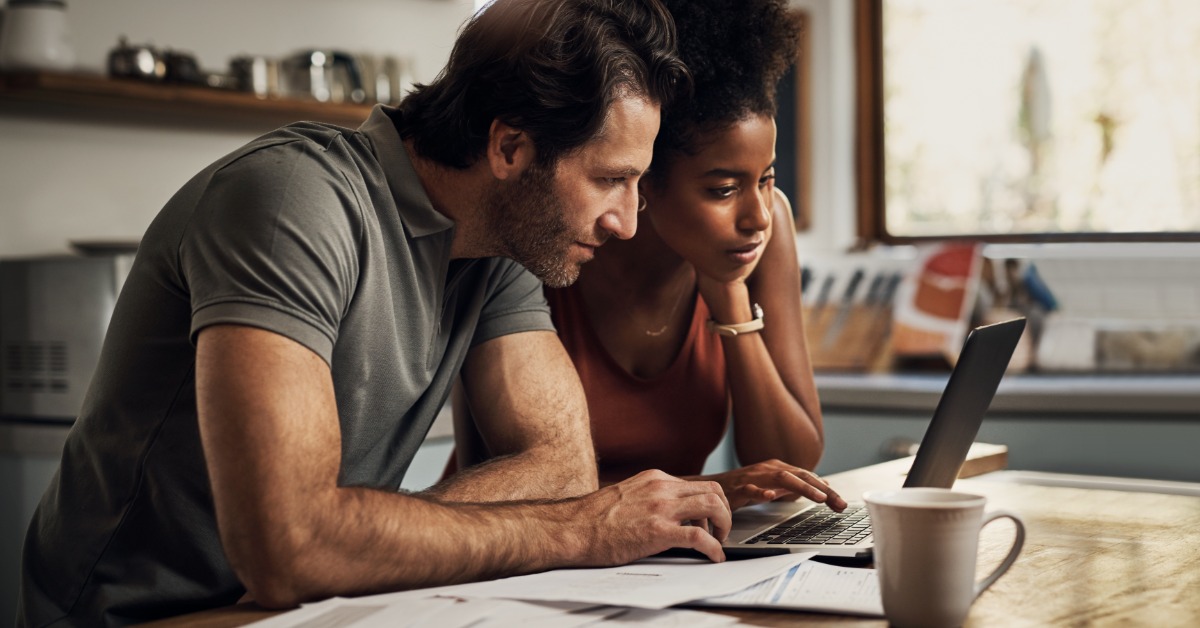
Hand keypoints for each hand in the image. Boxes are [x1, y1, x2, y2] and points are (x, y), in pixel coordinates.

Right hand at [573, 469, 731, 564]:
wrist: (573, 528)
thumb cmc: (594, 519)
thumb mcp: (628, 496)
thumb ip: (650, 498)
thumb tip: (667, 513)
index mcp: (655, 478)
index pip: (697, 484)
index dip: (710, 504)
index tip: (710, 520)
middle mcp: (661, 488)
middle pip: (713, 490)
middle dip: (724, 512)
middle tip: (721, 531)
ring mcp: (660, 508)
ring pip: (712, 505)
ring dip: (724, 525)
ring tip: (719, 542)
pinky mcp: (657, 531)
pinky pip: (699, 536)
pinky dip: (714, 548)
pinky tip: (714, 557)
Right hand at [699, 460, 846, 510]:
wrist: (712, 487)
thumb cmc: (743, 488)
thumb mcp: (773, 486)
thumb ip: (795, 486)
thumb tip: (821, 486)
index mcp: (778, 469)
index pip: (807, 477)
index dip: (826, 490)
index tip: (841, 504)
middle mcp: (768, 470)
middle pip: (800, 476)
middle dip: (822, 490)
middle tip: (839, 503)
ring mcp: (753, 477)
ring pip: (781, 478)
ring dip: (802, 487)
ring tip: (819, 498)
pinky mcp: (738, 488)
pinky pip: (751, 489)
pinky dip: (762, 492)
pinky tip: (772, 496)